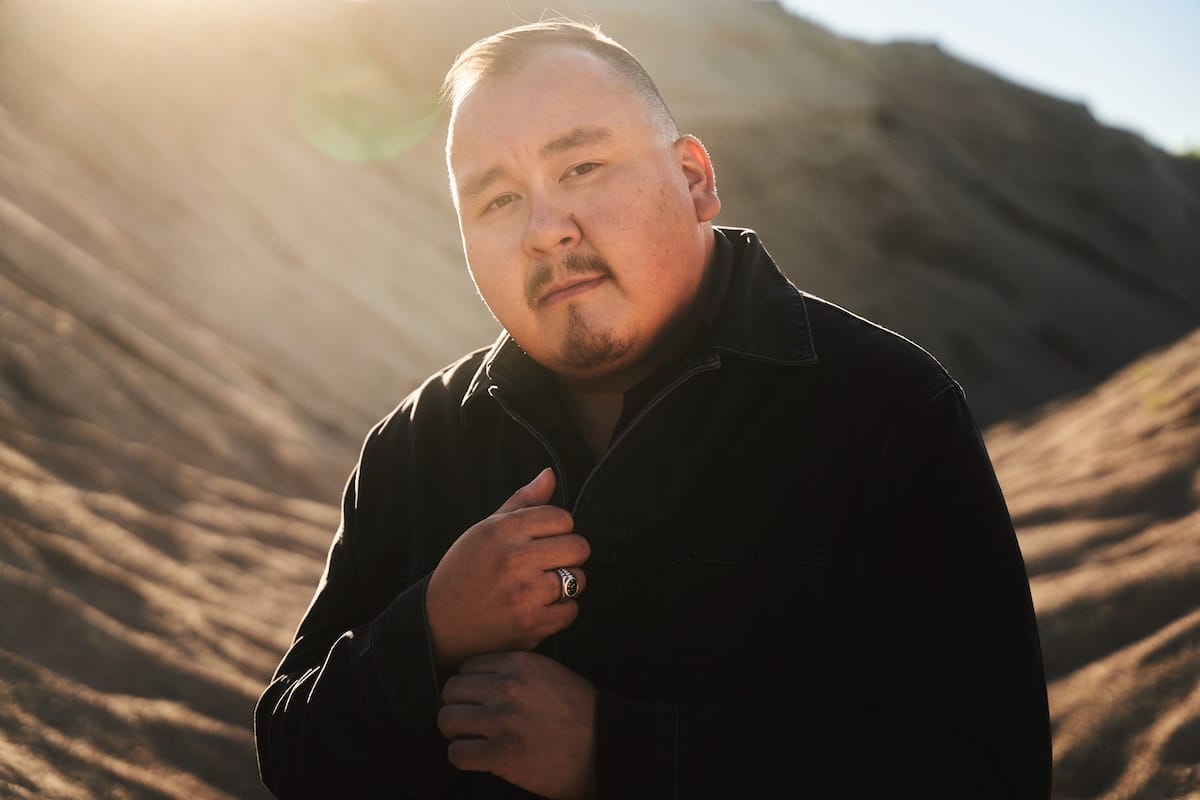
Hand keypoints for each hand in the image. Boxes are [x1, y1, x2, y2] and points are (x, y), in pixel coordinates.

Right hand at [426, 468, 589, 672]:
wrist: (438, 623)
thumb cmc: (465, 570)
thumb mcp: (486, 529)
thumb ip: (522, 501)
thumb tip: (550, 474)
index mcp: (504, 530)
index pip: (562, 518)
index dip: (558, 529)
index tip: (544, 540)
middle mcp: (515, 558)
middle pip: (578, 547)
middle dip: (569, 555)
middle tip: (549, 564)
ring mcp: (524, 593)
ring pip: (578, 579)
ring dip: (567, 584)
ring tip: (543, 586)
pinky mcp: (531, 624)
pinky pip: (571, 611)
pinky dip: (560, 611)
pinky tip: (540, 607)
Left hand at [438, 651, 595, 799]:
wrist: (605, 743)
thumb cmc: (581, 711)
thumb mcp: (549, 673)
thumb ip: (516, 671)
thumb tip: (482, 680)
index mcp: (518, 664)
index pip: (467, 667)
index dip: (469, 686)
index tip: (476, 699)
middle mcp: (506, 688)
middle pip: (451, 690)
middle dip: (458, 706)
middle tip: (470, 721)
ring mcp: (502, 720)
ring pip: (447, 720)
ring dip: (457, 732)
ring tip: (472, 739)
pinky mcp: (501, 754)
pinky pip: (457, 753)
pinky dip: (463, 757)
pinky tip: (479, 758)